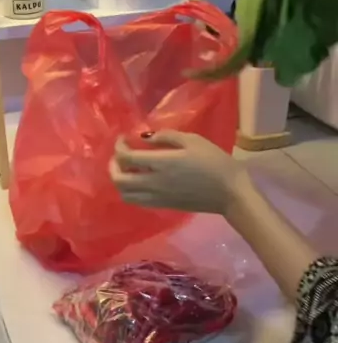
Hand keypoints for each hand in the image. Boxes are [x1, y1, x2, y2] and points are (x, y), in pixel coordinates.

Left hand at [110, 131, 247, 216]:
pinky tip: (140, 181)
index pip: (126, 158)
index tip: (124, 138)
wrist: (230, 193)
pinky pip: (138, 201)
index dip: (119, 147)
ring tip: (127, 169)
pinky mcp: (164, 206)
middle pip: (119, 180)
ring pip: (125, 195)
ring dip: (120, 181)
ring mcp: (158, 198)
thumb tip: (145, 138)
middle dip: (113, 166)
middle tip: (120, 155)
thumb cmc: (215, 162)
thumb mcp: (193, 140)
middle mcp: (154, 183)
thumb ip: (166, 137)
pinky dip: (131, 191)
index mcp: (161, 164)